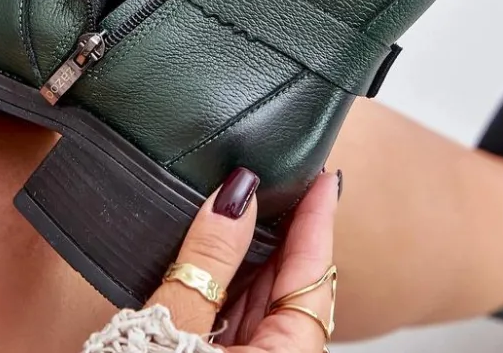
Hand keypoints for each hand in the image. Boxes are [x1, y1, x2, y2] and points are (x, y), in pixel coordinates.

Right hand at [146, 169, 339, 350]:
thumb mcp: (177, 322)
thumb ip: (209, 260)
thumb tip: (235, 195)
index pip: (314, 276)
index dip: (318, 220)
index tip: (324, 178)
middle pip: (291, 287)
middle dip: (286, 231)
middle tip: (285, 178)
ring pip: (265, 305)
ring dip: (255, 257)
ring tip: (252, 204)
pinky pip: (241, 324)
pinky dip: (233, 285)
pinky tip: (225, 251)